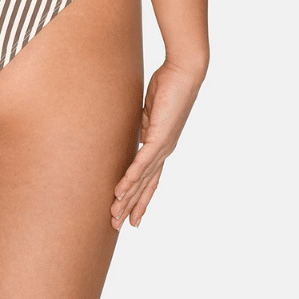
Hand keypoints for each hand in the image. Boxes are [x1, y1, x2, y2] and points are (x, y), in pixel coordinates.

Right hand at [111, 57, 204, 228]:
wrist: (184, 72)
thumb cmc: (168, 86)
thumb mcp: (150, 111)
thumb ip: (143, 126)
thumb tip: (137, 133)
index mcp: (162, 145)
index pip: (150, 178)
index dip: (141, 198)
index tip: (133, 217)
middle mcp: (164, 151)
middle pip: (146, 186)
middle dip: (132, 207)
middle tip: (119, 226)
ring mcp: (163, 146)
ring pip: (143, 179)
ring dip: (127, 198)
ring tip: (114, 213)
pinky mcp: (160, 136)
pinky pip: (143, 161)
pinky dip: (132, 177)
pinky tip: (121, 189)